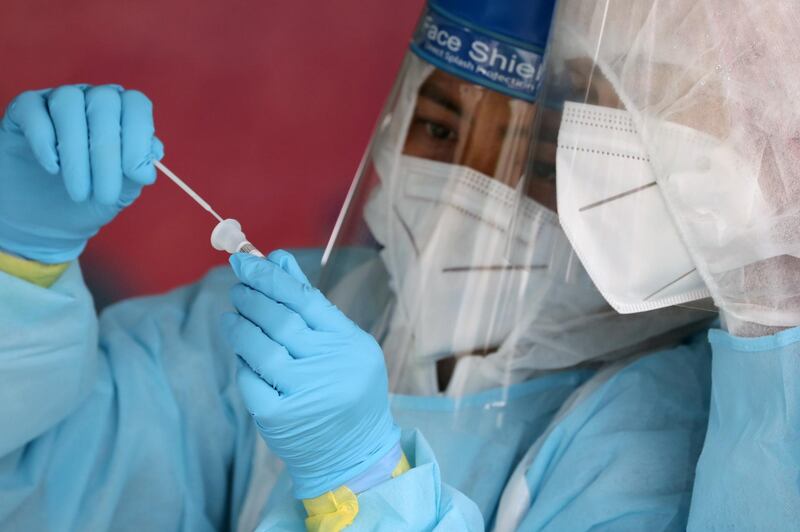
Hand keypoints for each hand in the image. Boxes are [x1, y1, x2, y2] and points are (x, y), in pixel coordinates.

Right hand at [0, 84, 162, 262]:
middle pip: (104, 103)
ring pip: (69, 103)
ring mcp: (56, 101)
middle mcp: (91, 100)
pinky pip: (33, 108)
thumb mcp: (123, 191)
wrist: (47, 220)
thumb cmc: (92, 199)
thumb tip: (154, 150)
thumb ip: (139, 169)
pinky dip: (44, 139)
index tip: (137, 175)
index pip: (136, 104)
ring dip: (76, 152)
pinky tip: (52, 168)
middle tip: (105, 194)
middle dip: (107, 154)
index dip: (140, 137)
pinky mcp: (23, 111)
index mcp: (122, 114)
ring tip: (79, 192)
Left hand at [222, 250, 399, 498]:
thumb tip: (278, 258)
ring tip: (232, 317)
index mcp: (351, 344)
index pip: (305, 299)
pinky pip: (250, 380)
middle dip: (252, 298)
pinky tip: (242, 354)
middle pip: (281, 321)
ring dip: (240, 327)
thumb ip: (312, 304)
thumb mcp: (343, 343)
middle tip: (237, 287)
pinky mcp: (279, 418)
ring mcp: (305, 395)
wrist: (352, 453)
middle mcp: (332, 367)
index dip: (271, 276)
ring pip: (260, 349)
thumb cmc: (346, 387)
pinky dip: (243, 363)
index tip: (245, 260)